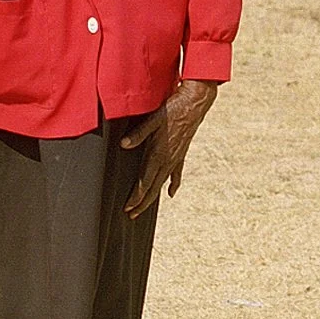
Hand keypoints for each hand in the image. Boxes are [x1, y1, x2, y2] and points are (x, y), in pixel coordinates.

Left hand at [121, 78, 216, 217]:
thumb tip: (123, 145)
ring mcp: (176, 158)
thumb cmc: (173, 109)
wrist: (196, 103)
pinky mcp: (182, 153)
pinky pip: (176, 173)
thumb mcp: (154, 119)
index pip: (144, 182)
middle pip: (153, 187)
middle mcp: (167, 160)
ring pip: (162, 183)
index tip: (128, 208)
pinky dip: (173, 184)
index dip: (136, 197)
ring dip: (152, 196)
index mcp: (158, 153)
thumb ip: (138, 133)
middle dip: (142, 203)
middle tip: (131, 215)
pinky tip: (171, 193)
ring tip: (144, 208)